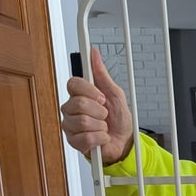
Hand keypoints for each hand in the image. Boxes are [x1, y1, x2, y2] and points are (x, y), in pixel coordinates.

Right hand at [60, 47, 133, 163]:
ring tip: (103, 127)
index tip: (102, 97)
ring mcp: (70, 125)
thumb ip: (102, 74)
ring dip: (101, 126)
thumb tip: (94, 53)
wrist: (124, 142)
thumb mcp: (115, 94)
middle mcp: (71, 108)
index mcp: (79, 95)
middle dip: (100, 111)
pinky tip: (102, 137)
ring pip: (82, 121)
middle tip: (105, 115)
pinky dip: (100, 138)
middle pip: (79, 103)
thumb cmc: (119, 119)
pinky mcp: (74, 141)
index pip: (73, 84)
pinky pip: (86, 137)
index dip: (90, 91)